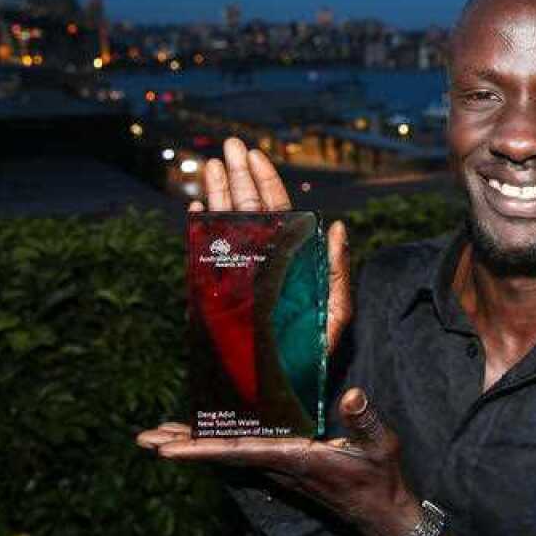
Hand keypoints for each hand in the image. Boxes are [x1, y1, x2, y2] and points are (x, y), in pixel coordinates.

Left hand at [136, 388, 422, 535]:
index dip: (202, 449)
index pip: (239, 453)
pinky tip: (205, 436)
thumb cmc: (380, 478)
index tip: (167, 449)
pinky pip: (241, 455)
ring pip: (227, 455)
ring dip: (194, 445)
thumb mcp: (380, 446)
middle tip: (144, 438)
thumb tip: (352, 394)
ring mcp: (279, 468)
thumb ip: (365, 421)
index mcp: (294, 459)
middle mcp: (279, 466)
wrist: (382, 513)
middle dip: (182, 446)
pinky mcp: (285, 467)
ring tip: (159, 434)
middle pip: (221, 455)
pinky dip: (217, 445)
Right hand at [189, 137, 351, 350]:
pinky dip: (201, 232)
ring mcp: (238, 275)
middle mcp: (262, 262)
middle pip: (249, 210)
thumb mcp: (335, 310)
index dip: (267, 182)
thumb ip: (336, 270)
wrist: (282, 390)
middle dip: (238, 177)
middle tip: (228, 146)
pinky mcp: (216, 295)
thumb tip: (338, 226)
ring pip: (226, 226)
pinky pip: (206, 258)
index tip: (255, 155)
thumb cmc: (315, 353)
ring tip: (209, 166)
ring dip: (218, 194)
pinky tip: (196, 209)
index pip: (279, 212)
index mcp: (291, 260)